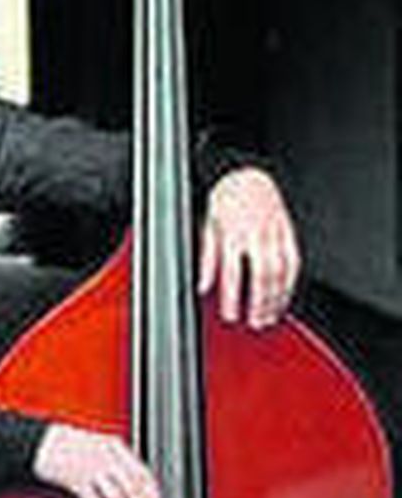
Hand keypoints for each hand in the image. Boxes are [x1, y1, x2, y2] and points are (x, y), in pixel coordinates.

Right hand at [33, 423, 164, 497]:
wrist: (38, 442)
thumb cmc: (66, 446)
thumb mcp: (97, 447)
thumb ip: (117, 463)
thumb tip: (135, 491)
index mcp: (116, 448)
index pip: (143, 476)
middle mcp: (107, 457)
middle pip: (134, 490)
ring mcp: (92, 468)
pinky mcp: (75, 479)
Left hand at [199, 167, 299, 327]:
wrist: (248, 174)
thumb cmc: (225, 199)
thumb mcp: (207, 226)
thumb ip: (207, 259)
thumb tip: (203, 286)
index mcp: (232, 233)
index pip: (233, 272)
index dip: (232, 298)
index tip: (231, 316)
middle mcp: (256, 234)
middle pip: (262, 275)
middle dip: (260, 303)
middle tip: (255, 323)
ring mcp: (274, 233)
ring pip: (281, 271)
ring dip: (277, 298)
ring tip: (269, 317)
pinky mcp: (288, 232)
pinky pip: (294, 261)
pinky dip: (290, 283)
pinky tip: (283, 297)